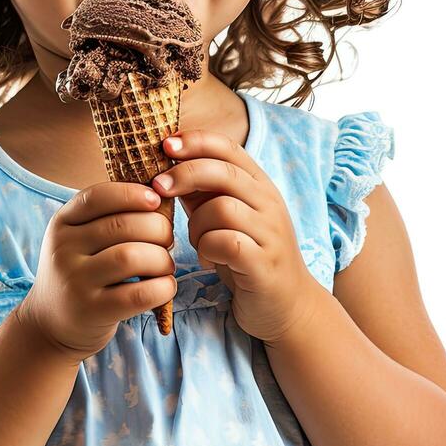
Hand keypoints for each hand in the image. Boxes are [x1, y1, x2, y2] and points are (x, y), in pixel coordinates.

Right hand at [20, 181, 175, 363]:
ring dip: (161, 258)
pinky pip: (138, 294)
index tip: (156, 199)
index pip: (97, 197)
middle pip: (121, 226)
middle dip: (157, 228)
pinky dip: (161, 287)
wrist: (51, 323)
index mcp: (62, 223)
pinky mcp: (92, 311)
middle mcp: (63, 249)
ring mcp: (76, 281)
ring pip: (131, 257)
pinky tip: (165, 286)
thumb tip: (156, 195)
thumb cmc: (80, 271)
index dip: (131, 194)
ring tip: (166, 264)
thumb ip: (105, 216)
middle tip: (167, 238)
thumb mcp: (78, 238)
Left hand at [152, 129, 321, 345]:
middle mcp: (269, 202)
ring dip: (196, 224)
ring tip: (196, 241)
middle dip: (184, 174)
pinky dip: (207, 249)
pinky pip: (226, 243)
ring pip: (221, 208)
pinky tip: (208, 260)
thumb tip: (164, 163)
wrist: (287, 305)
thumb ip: (203, 190)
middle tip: (158, 187)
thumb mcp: (226, 215)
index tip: (165, 144)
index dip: (196, 140)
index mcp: (258, 184)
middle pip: (223, 171)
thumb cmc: (246, 254)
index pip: (228, 147)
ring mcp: (270, 232)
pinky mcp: (264, 263)